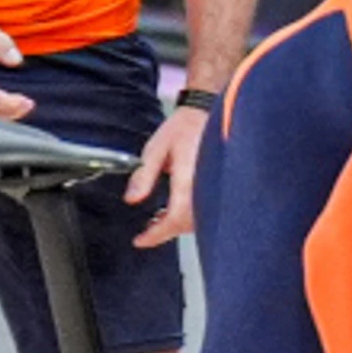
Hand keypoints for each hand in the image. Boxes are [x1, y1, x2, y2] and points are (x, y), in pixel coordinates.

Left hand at [126, 103, 204, 246]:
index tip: (141, 240)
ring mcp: (215, 189)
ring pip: (199, 220)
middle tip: (148, 231)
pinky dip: (191, 215)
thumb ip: (144, 176)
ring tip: (159, 219)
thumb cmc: (186, 126)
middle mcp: (205, 189)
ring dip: (178, 224)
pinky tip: (178, 208)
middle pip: (187, 225)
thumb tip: (132, 199)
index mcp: (189, 181)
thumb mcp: (156, 149)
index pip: (174, 219)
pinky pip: (206, 209)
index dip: (156, 234)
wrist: (210, 112)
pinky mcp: (219, 186)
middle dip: (166, 231)